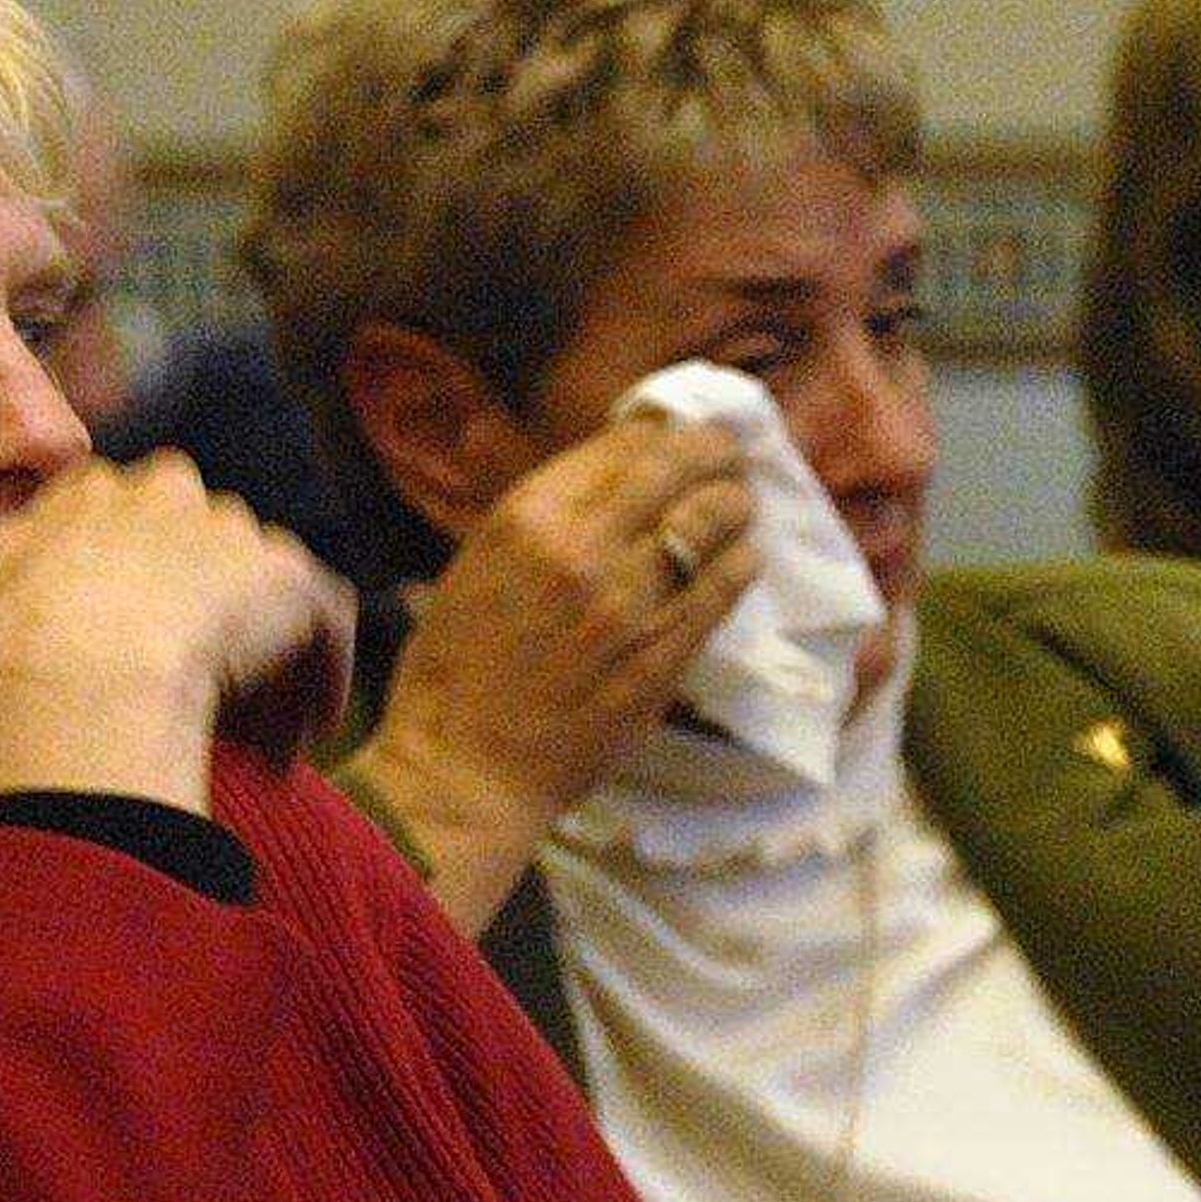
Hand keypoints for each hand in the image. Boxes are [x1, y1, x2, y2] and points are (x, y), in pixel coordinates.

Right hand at [0, 458, 357, 808]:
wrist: (79, 681)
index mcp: (95, 495)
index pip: (129, 528)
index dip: (131, 597)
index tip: (121, 664)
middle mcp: (174, 495)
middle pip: (204, 556)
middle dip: (204, 622)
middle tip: (185, 704)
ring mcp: (240, 536)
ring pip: (265, 597)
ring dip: (262, 663)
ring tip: (242, 738)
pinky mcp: (296, 587)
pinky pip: (326, 630)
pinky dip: (317, 685)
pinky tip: (288, 747)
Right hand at [345, 412, 760, 924]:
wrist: (466, 769)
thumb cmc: (456, 672)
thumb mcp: (478, 567)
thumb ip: (543, 522)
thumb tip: (608, 482)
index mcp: (527, 517)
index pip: (620, 447)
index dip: (662, 433)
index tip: (679, 435)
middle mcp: (582, 547)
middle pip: (677, 468)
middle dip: (713, 452)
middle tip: (729, 455)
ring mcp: (629, 601)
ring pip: (713, 519)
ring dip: (736, 503)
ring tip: (741, 505)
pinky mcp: (663, 653)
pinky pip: (724, 585)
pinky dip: (741, 561)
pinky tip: (744, 557)